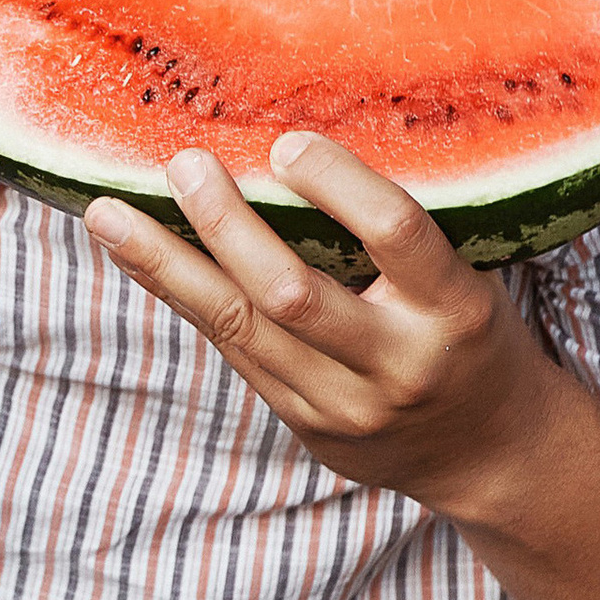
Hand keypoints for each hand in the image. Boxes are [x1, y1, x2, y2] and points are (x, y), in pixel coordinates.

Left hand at [82, 130, 565, 518]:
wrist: (492, 456)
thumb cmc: (471, 336)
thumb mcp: (468, 279)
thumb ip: (397, 233)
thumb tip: (290, 142)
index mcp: (455, 310)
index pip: (396, 234)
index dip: (338, 184)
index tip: (285, 143)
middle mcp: (396, 364)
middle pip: (290, 292)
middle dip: (226, 225)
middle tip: (181, 164)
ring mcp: (343, 405)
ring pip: (238, 326)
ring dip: (165, 264)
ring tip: (107, 214)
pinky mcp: (303, 426)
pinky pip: (230, 350)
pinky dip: (180, 295)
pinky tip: (136, 256)